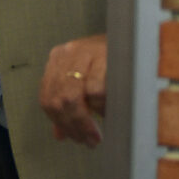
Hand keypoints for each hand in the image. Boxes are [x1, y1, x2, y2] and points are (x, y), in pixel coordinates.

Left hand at [39, 33, 106, 147]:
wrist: (132, 38)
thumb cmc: (107, 62)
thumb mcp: (83, 80)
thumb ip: (68, 106)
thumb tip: (59, 135)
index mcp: (57, 60)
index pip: (46, 97)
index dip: (59, 122)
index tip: (75, 138)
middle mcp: (66, 54)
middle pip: (58, 98)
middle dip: (73, 125)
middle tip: (89, 140)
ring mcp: (83, 53)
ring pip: (72, 96)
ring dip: (85, 121)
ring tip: (97, 134)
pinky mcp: (102, 56)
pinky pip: (95, 90)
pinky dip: (100, 107)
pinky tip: (109, 114)